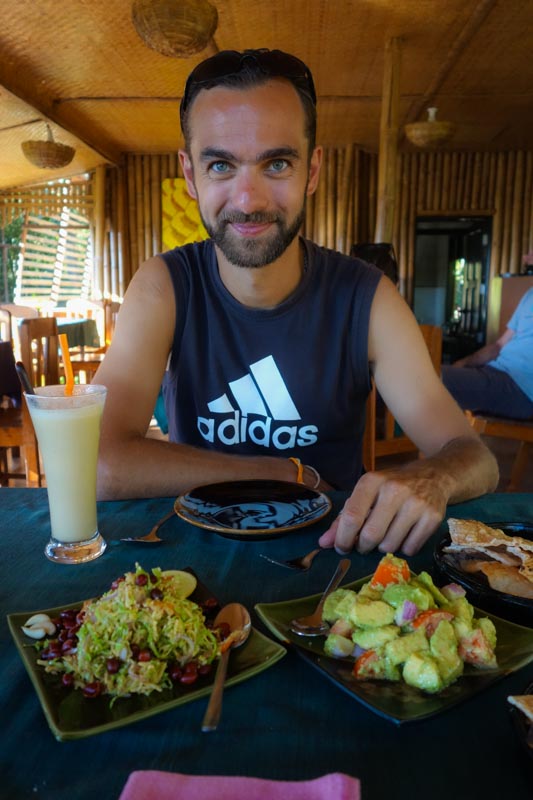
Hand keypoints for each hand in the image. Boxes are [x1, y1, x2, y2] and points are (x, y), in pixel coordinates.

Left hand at [318, 464, 447, 556]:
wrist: (434, 476)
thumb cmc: (393, 486)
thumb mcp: (367, 494)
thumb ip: (344, 518)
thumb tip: (323, 543)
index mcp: (372, 481)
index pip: (352, 517)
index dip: (343, 538)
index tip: (341, 547)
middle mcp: (394, 490)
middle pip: (370, 535)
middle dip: (362, 547)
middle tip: (364, 544)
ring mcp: (416, 503)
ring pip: (390, 545)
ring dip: (383, 548)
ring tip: (386, 535)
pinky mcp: (433, 517)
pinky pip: (410, 548)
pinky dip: (403, 549)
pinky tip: (404, 535)